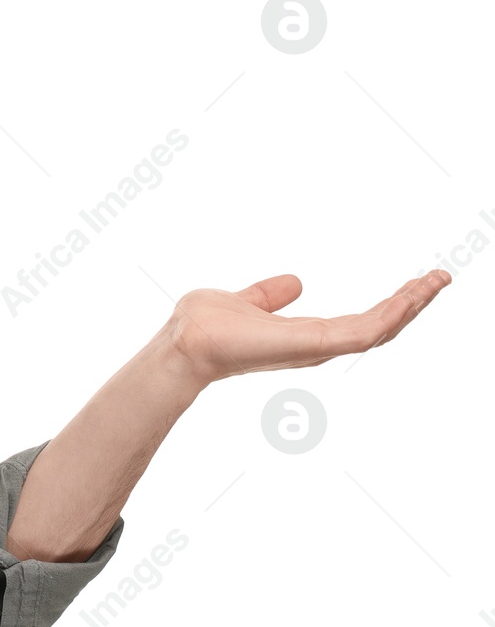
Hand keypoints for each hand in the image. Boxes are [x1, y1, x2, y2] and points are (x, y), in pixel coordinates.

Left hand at [163, 270, 451, 386]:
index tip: (417, 282)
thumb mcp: (246, 301)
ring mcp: (317, 348)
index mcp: (306, 335)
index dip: (392, 305)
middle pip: (380, 327)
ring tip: (436, 281)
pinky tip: (410, 296)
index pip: (360, 322)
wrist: (184, 341)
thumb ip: (269, 295)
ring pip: (380, 330)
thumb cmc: (204, 326)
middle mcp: (317, 346)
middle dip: (412, 304)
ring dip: (410, 306)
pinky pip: (363, 333)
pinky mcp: (312, 346)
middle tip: (441, 278)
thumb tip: (296, 283)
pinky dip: (390, 315)